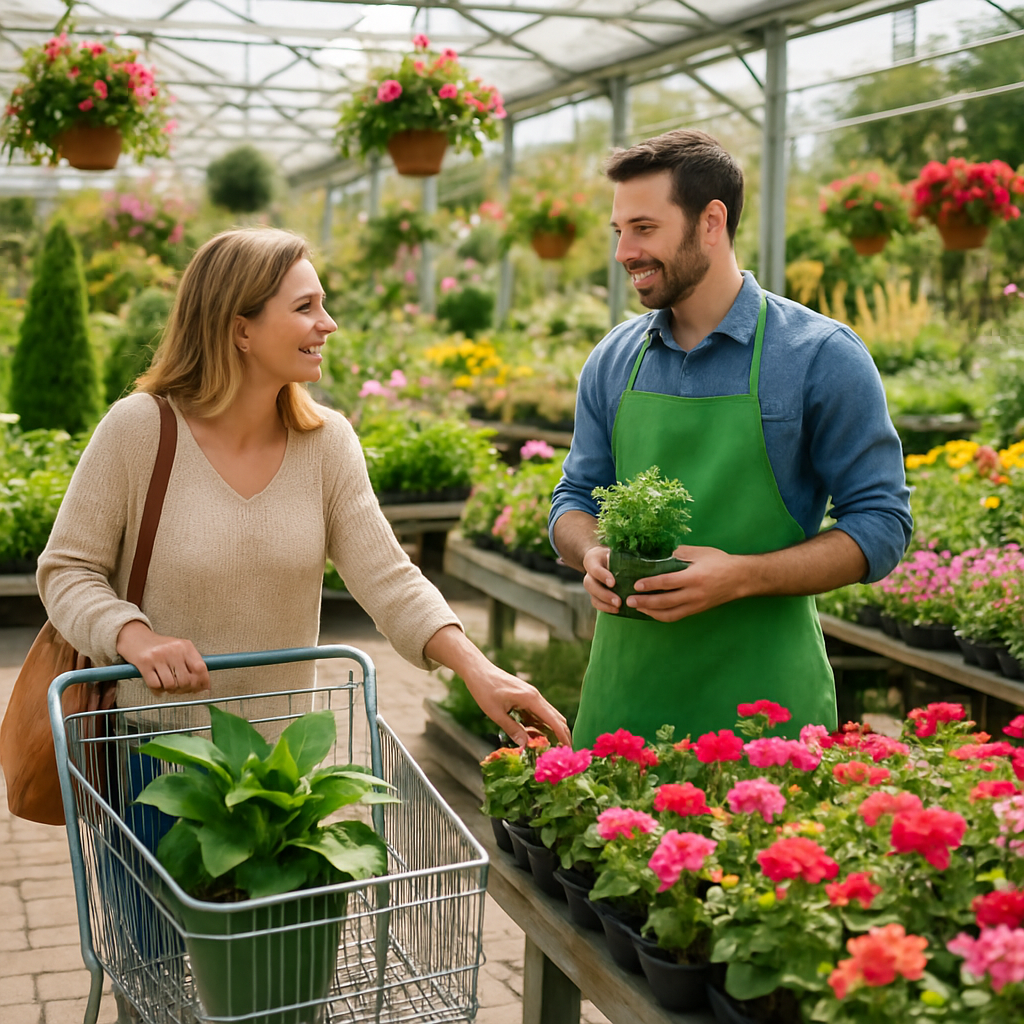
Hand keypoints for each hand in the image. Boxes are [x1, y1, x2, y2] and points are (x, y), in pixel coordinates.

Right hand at [116, 620, 209, 693]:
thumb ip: (192, 665)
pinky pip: (155, 685)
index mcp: (185, 646)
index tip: (201, 689)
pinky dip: (158, 690)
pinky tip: (157, 685)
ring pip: (171, 684)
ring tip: (167, 686)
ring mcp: (158, 656)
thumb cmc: (160, 647)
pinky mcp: (144, 663)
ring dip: (170, 690)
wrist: (136, 637)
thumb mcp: (179, 650)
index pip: (200, 668)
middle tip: (180, 689)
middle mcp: (173, 650)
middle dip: (184, 689)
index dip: (202, 682)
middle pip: (186, 680)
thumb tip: (205, 686)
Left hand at [461, 663, 571, 746]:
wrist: (478, 671)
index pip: (554, 720)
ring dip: (551, 731)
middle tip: (563, 753)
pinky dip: (540, 725)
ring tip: (551, 748)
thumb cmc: (484, 689)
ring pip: (548, 715)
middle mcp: (535, 696)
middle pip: (556, 717)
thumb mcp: (496, 713)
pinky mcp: (526, 697)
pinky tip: (535, 736)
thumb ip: (512, 729)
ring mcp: (531, 695)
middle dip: (562, 734)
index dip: (563, 736)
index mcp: (531, 699)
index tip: (569, 750)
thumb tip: (525, 746)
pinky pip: (538, 713)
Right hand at [582, 544, 620, 613]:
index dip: (602, 576)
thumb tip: (644, 564)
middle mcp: (589, 574)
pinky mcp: (595, 595)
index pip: (594, 568)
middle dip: (604, 594)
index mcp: (592, 560)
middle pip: (590, 585)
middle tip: (618, 601)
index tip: (613, 583)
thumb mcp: (616, 552)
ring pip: (593, 596)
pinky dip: (606, 608)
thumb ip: (624, 557)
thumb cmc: (613, 555)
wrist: (604, 560)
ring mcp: (591, 586)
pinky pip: (596, 603)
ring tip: (618, 608)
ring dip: (605, 604)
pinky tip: (617, 610)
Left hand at [628, 544, 744, 621]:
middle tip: (629, 600)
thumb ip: (679, 553)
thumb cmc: (719, 562)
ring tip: (637, 607)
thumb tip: (658, 553)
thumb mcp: (700, 552)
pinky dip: (662, 615)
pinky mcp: (697, 610)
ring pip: (669, 613)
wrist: (741, 578)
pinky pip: (676, 616)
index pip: (667, 582)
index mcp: (694, 577)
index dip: (650, 584)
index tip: (636, 584)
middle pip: (665, 601)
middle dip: (645, 602)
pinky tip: (651, 611)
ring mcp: (696, 604)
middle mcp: (694, 593)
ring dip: (651, 612)